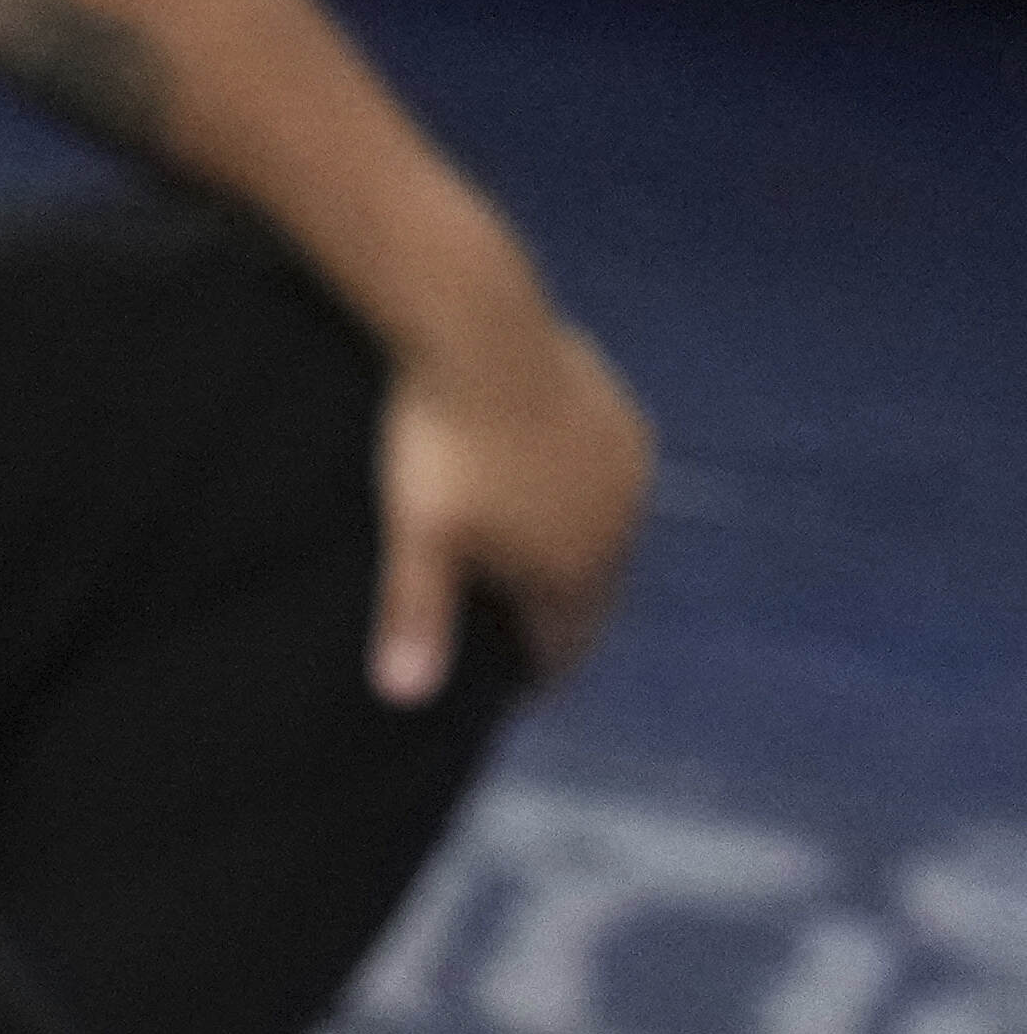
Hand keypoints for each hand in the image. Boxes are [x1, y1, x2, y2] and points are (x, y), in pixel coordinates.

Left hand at [368, 309, 648, 701]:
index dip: (534, 674)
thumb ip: (417, 616)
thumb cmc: (442, 445)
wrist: (484, 336)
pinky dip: (580, 505)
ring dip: (573, 560)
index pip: (563, 646)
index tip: (507, 689)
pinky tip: (550, 499)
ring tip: (530, 571)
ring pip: (603, 539)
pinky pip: (608, 483)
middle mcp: (620, 530)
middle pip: (591, 597)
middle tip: (517, 637)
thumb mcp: (418, 537)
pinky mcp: (626, 423)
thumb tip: (403, 697)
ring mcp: (629, 474)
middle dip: (556, 621)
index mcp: (574, 570)